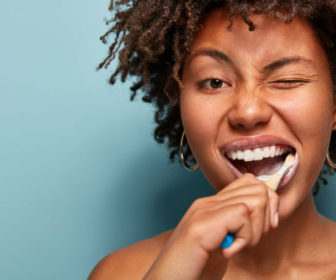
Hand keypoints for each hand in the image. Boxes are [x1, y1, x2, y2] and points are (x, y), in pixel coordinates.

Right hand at [143, 173, 279, 279]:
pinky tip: (227, 252)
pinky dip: (244, 238)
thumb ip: (236, 227)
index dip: (267, 203)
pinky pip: (243, 215)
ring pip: (255, 200)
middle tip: (248, 239)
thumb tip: (265, 217)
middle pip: (257, 187)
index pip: (250, 183)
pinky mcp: (203, 224)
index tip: (263, 229)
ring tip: (236, 246)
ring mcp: (204, 211)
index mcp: (211, 206)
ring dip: (255, 230)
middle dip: (266, 216)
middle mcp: (207, 203)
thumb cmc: (193, 270)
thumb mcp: (221, 244)